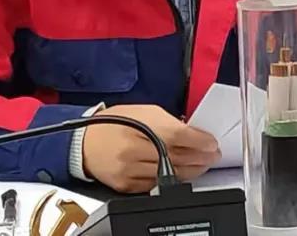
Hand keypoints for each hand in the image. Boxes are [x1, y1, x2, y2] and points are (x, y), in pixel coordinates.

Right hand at [82, 104, 219, 192]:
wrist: (84, 142)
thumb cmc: (115, 123)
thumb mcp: (143, 111)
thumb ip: (168, 122)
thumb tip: (193, 135)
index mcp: (141, 126)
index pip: (179, 136)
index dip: (201, 141)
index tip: (212, 144)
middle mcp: (135, 149)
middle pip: (178, 157)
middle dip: (201, 158)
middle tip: (213, 156)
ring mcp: (130, 170)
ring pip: (170, 175)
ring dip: (191, 171)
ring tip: (202, 165)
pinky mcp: (127, 185)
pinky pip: (156, 186)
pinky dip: (172, 180)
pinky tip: (181, 174)